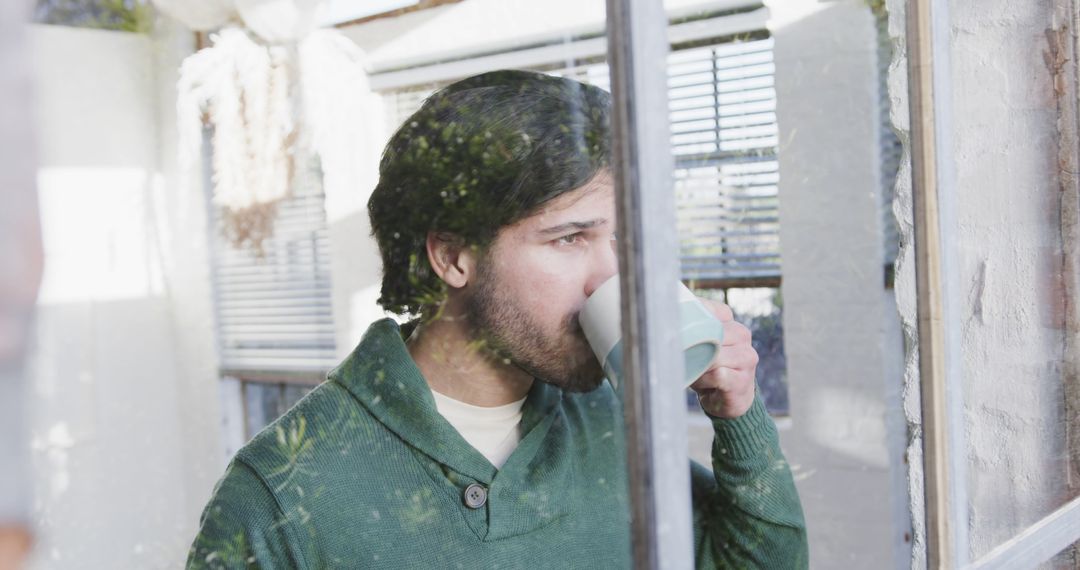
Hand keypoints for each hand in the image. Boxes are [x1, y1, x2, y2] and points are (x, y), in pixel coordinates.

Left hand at [689, 298, 758, 417]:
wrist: (729, 399)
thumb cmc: (709, 369)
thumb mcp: (700, 345)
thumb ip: (690, 330)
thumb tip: (665, 321)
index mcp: (731, 323)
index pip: (708, 310)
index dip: (689, 321)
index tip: (677, 331)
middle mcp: (742, 335)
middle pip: (710, 334)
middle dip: (693, 348)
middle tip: (685, 359)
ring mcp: (746, 357)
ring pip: (713, 356)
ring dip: (698, 367)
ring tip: (696, 374)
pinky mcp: (743, 379)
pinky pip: (718, 375)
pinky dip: (705, 380)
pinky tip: (705, 385)